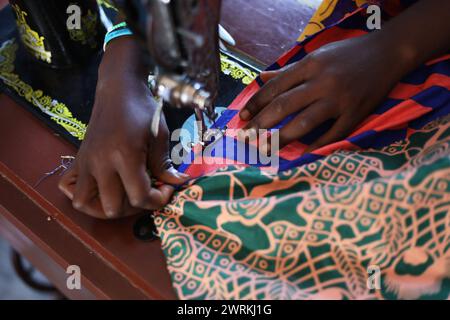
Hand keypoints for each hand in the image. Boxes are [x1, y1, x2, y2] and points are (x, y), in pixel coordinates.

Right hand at [58, 38, 188, 218]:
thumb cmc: (143, 108)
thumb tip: (174, 184)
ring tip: (124, 196)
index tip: (167, 189)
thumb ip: (164, 163)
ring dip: (107, 207)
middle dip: (135, 207)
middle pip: (113, 207)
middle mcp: (101, 163)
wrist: (118, 87)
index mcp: (124, 155)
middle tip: (147, 191)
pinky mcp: (78, 159)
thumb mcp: (160, 134)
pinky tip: (103, 189)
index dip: (158, 200)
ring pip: (86, 204)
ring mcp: (86, 162)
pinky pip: (72, 189)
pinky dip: (86, 196)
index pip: (139, 197)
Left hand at [239, 34, 406, 150]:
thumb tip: (262, 78)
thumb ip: (289, 70)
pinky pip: (332, 134)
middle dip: (261, 124)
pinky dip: (315, 147)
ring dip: (281, 138)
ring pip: (304, 122)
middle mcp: (322, 81)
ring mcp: (340, 99)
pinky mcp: (356, 114)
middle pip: (284, 105)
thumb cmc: (348, 54)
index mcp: (310, 65)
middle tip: (246, 138)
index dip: (256, 103)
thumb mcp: (317, 55)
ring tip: (264, 149)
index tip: (242, 117)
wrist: (389, 52)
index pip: (275, 86)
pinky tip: (300, 156)